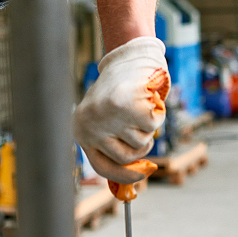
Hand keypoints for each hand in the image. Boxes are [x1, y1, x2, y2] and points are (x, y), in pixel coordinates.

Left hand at [74, 36, 170, 183]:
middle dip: (141, 146)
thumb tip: (130, 180)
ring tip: (139, 105)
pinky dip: (156, 114)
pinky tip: (146, 97)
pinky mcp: (128, 107)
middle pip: (127, 158)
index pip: (102, 166)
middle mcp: (91, 124)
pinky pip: (152, 126)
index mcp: (81, 129)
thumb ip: (112, 143)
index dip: (124, 176)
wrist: (130, 56)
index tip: (142, 176)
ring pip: (142, 142)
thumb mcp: (106, 117)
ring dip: (148, 128)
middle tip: (142, 126)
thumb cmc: (120, 90)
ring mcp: (109, 117)